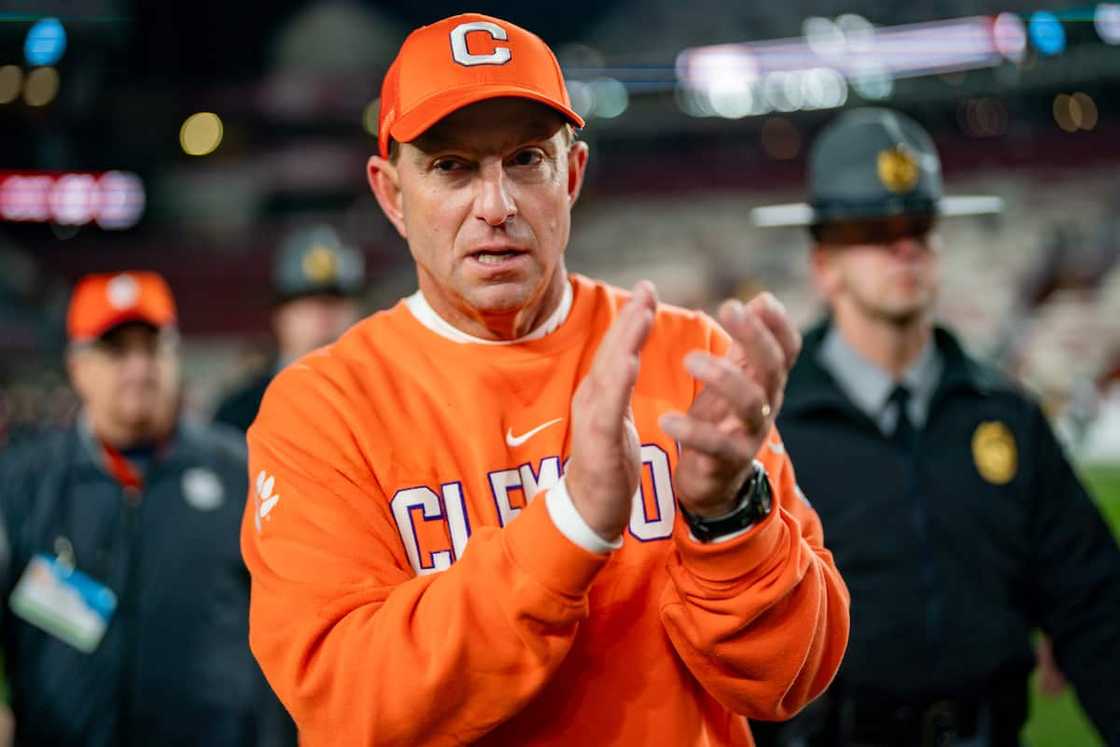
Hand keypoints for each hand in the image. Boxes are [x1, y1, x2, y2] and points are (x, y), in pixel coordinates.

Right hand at [566, 282, 657, 540]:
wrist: (589, 512)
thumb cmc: (606, 465)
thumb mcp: (614, 419)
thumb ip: (618, 388)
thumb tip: (625, 357)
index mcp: (601, 395)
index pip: (617, 350)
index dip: (631, 319)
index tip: (648, 289)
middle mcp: (592, 401)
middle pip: (611, 352)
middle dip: (628, 319)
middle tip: (646, 289)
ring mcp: (591, 422)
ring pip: (607, 375)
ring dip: (623, 342)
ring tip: (640, 315)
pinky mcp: (597, 445)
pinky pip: (607, 410)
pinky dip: (617, 384)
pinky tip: (629, 364)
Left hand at [660, 293, 800, 516]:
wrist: (713, 480)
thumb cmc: (723, 419)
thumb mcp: (735, 379)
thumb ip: (745, 345)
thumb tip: (760, 300)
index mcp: (766, 383)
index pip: (787, 349)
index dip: (780, 325)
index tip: (761, 300)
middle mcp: (766, 406)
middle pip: (772, 368)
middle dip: (754, 337)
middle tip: (729, 308)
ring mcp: (750, 435)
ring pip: (750, 403)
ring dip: (723, 377)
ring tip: (689, 358)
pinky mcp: (727, 462)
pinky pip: (716, 446)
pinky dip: (693, 432)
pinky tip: (668, 419)